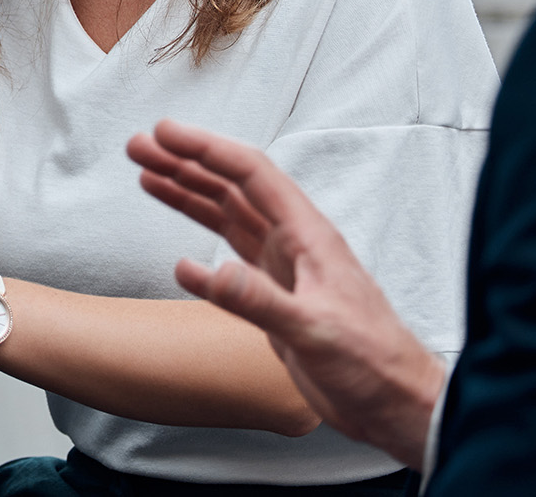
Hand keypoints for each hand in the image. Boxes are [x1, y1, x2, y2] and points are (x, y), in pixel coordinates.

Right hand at [127, 119, 444, 467]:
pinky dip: (200, 239)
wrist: (394, 401)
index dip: (206, 149)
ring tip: (147, 172)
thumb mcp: (313, 330)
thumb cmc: (373, 361)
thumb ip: (257, 300)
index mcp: (308, 236)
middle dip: (185, 162)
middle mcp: (294, 242)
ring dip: (188, 192)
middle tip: (141, 145)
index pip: (250, 175)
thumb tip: (202, 271)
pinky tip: (176, 244)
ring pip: (227, 214)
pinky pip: (231, 251)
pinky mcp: (275, 294)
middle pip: (232, 187)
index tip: (166, 134)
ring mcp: (284, 266)